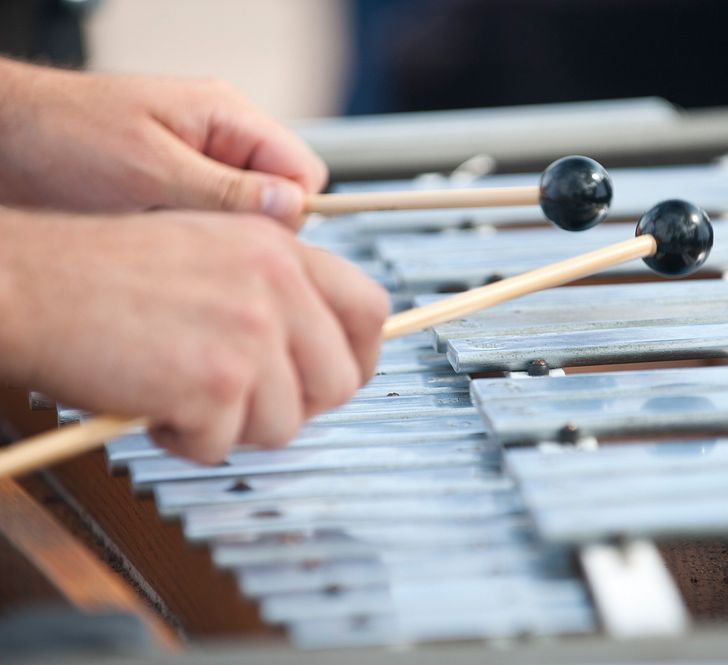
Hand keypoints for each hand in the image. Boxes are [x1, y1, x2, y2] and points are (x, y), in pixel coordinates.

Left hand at [0, 59, 326, 227]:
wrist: (0, 144)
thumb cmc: (60, 138)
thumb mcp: (149, 170)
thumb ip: (227, 190)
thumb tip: (293, 207)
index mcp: (227, 116)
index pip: (303, 173)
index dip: (290, 212)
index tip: (255, 240)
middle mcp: (221, 141)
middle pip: (278, 201)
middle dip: (250, 231)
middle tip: (202, 241)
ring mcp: (201, 169)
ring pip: (246, 222)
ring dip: (215, 240)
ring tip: (166, 238)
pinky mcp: (178, 194)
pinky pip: (211, 229)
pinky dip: (192, 244)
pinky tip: (158, 244)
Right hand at [0, 209, 388, 462]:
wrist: (33, 283)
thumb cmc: (103, 273)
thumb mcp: (210, 249)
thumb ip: (273, 290)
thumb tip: (318, 348)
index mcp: (279, 248)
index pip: (368, 308)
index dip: (359, 355)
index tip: (335, 376)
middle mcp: (276, 286)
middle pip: (339, 381)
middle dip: (294, 406)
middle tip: (243, 402)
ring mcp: (250, 334)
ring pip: (285, 424)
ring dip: (234, 426)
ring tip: (184, 395)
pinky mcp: (217, 382)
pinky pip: (226, 444)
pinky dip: (187, 440)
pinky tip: (154, 405)